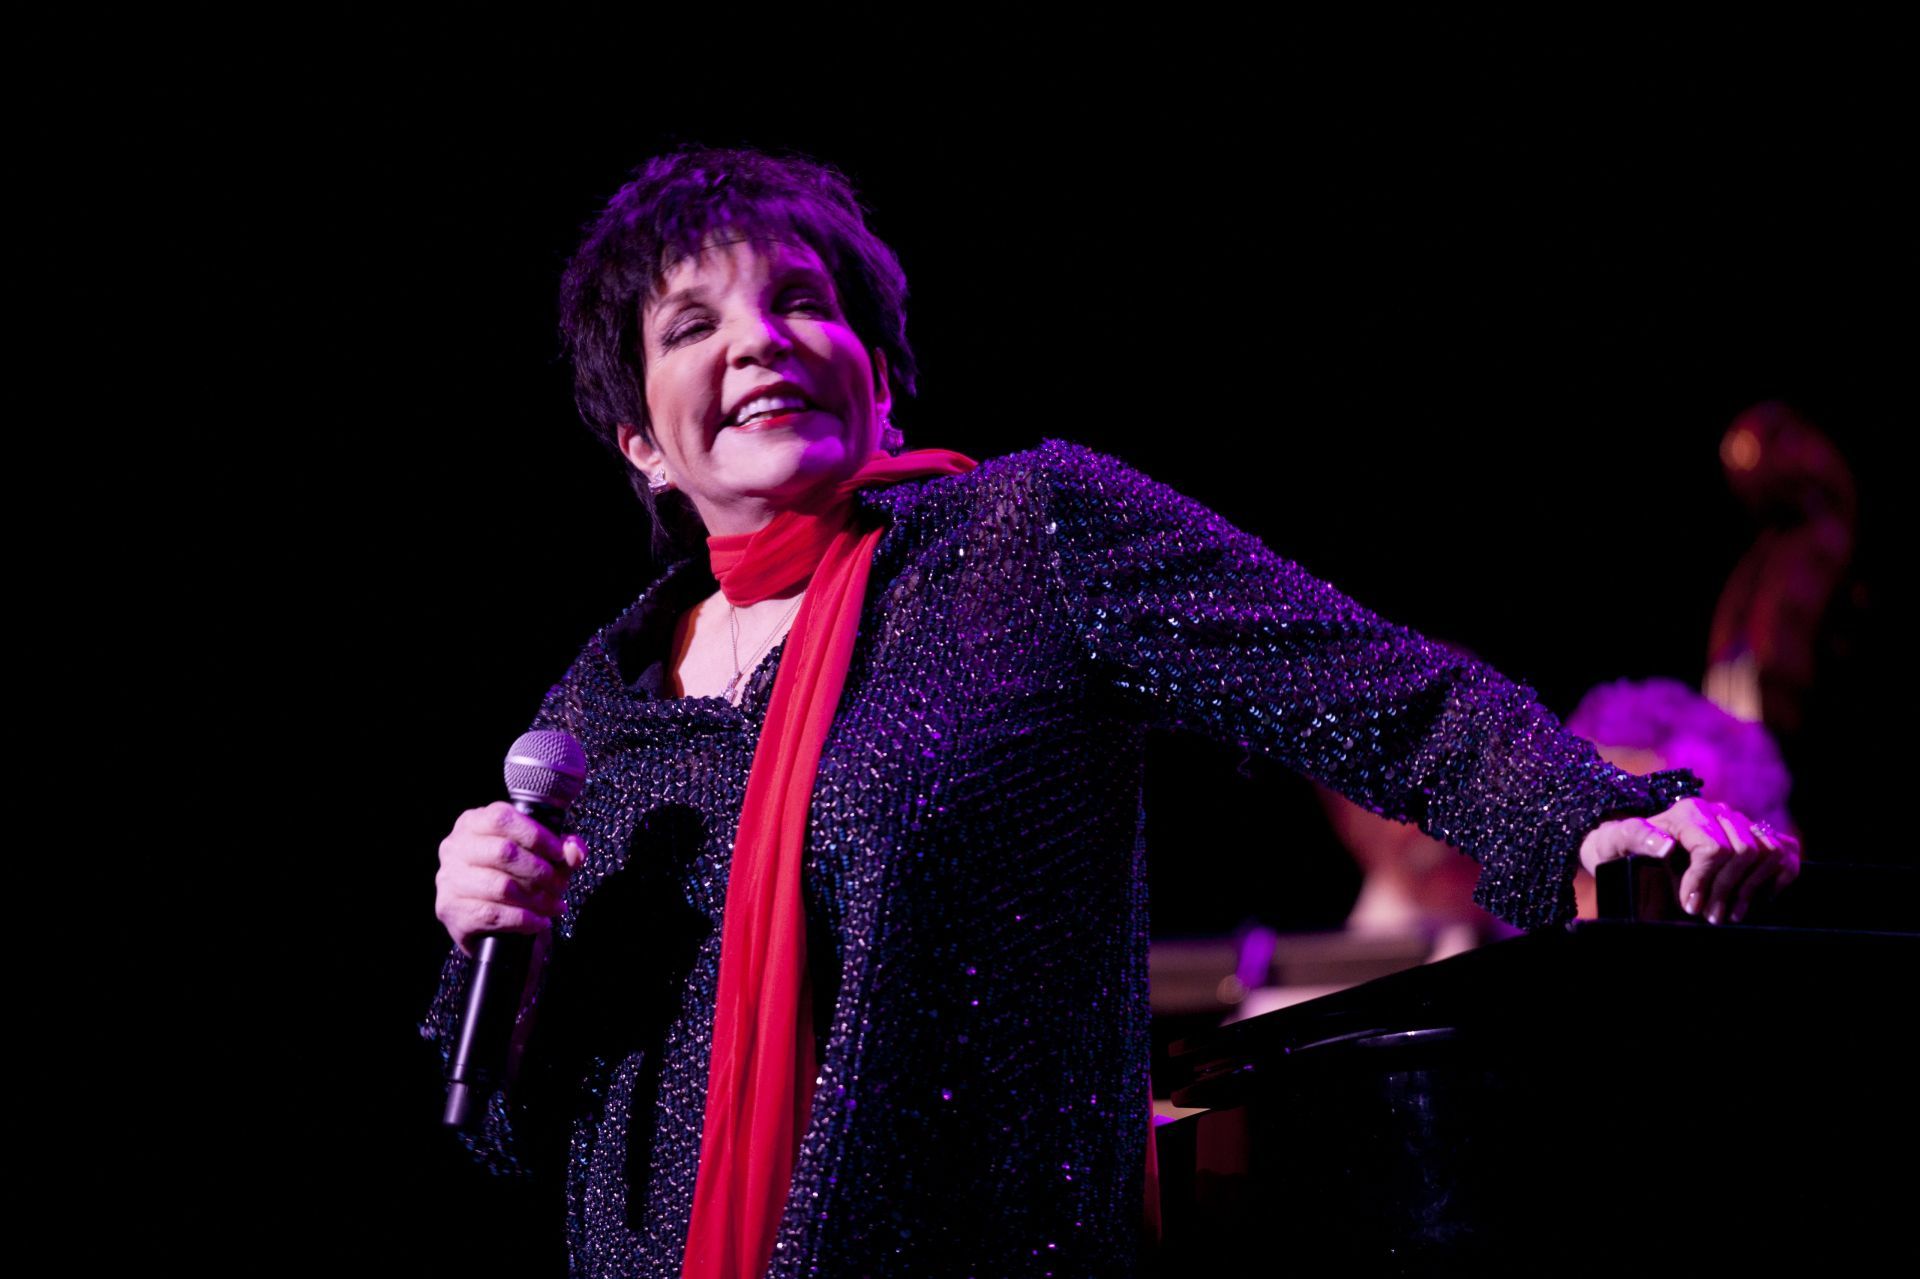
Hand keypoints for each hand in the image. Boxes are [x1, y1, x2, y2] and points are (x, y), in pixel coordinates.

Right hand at [435, 801, 587, 955]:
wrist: (491, 926)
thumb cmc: (518, 880)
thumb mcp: (544, 860)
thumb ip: (563, 851)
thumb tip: (575, 850)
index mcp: (473, 823)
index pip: (501, 818)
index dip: (535, 835)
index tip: (559, 853)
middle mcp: (455, 847)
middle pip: (503, 852)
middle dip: (540, 871)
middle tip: (560, 885)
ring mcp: (448, 879)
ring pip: (499, 886)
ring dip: (535, 899)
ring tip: (554, 905)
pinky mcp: (450, 910)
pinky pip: (491, 914)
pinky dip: (522, 920)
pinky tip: (538, 922)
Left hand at [1579, 798, 1801, 924]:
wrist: (1626, 845)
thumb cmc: (1619, 846)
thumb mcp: (1614, 842)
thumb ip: (1633, 836)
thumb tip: (1665, 845)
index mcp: (1688, 811)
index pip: (1714, 849)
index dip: (1705, 882)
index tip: (1690, 907)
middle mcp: (1719, 812)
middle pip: (1743, 853)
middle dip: (1726, 891)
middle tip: (1710, 917)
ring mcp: (1741, 823)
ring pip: (1767, 852)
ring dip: (1753, 889)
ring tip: (1731, 915)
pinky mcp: (1756, 834)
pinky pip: (1785, 850)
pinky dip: (1779, 876)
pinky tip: (1758, 899)